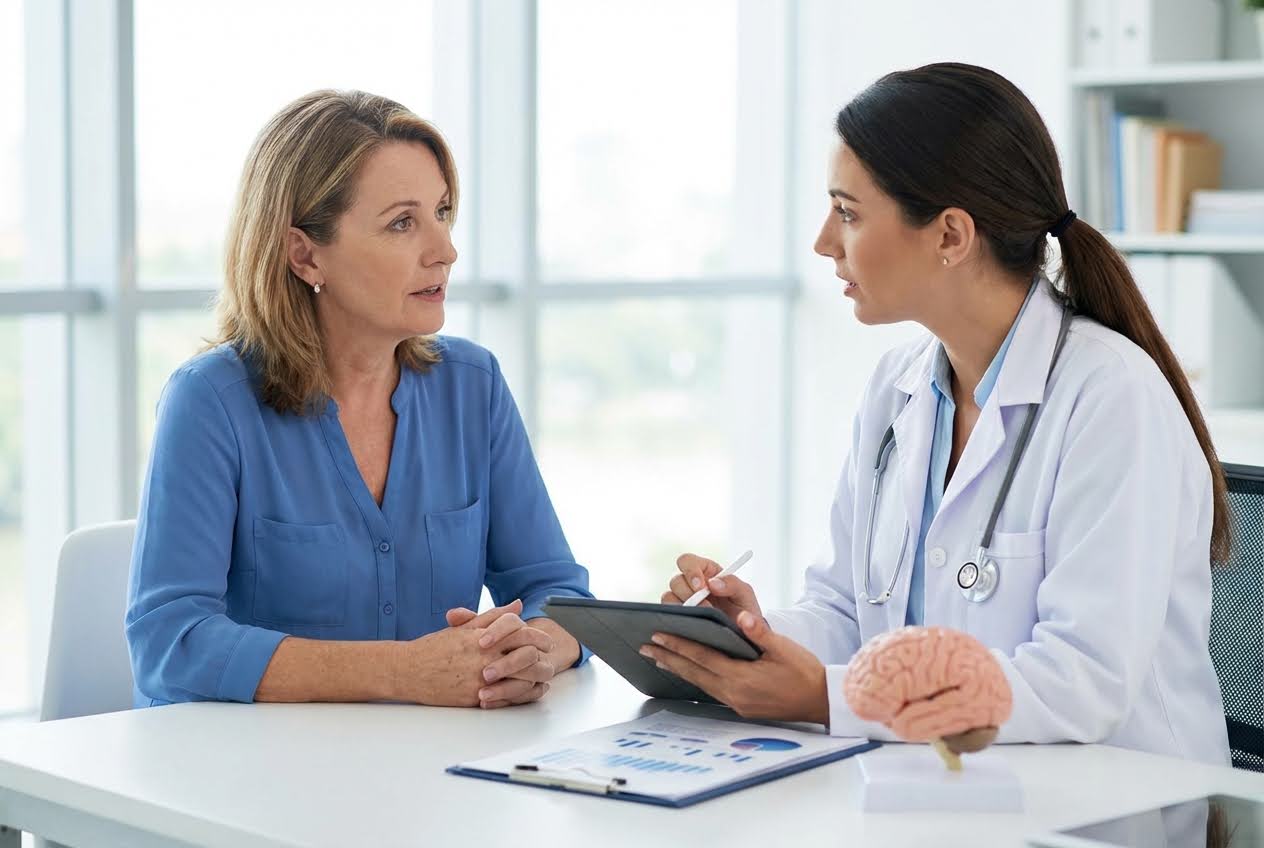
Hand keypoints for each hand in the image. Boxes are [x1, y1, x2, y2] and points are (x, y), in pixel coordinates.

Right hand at [392, 601, 553, 707]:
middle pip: (527, 656)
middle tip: (549, 658)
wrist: (410, 671)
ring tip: (543, 676)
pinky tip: (529, 691)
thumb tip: (517, 605)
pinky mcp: (475, 697)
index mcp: (484, 637)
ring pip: (521, 679)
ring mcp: (481, 678)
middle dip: (543, 658)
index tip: (545, 641)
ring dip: (536, 678)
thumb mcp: (465, 627)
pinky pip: (507, 698)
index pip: (522, 633)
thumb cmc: (436, 648)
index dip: (539, 636)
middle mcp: (484, 656)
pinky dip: (522, 695)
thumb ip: (493, 616)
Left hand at [638, 611, 828, 724]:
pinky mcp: (741, 706)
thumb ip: (760, 633)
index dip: (679, 645)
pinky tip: (688, 671)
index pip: (702, 657)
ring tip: (658, 658)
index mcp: (742, 678)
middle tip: (645, 646)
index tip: (658, 635)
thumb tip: (741, 618)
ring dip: (678, 668)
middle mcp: (734, 693)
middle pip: (694, 672)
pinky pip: (710, 689)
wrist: (822, 701)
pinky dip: (695, 677)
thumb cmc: (805, 672)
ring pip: (699, 682)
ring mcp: (736, 702)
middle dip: (668, 657)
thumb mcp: (785, 648)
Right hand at [662, 553, 763, 623]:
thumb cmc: (745, 611)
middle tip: (704, 607)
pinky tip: (691, 625)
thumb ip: (732, 583)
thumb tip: (712, 583)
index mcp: (705, 572)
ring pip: (668, 597)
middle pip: (676, 580)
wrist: (744, 636)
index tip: (701, 587)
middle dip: (688, 593)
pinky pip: (667, 615)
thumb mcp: (745, 594)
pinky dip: (676, 619)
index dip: (690, 571)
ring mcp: (682, 602)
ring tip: (701, 619)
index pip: (687, 561)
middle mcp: (690, 585)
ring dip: (683, 607)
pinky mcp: (678, 618)